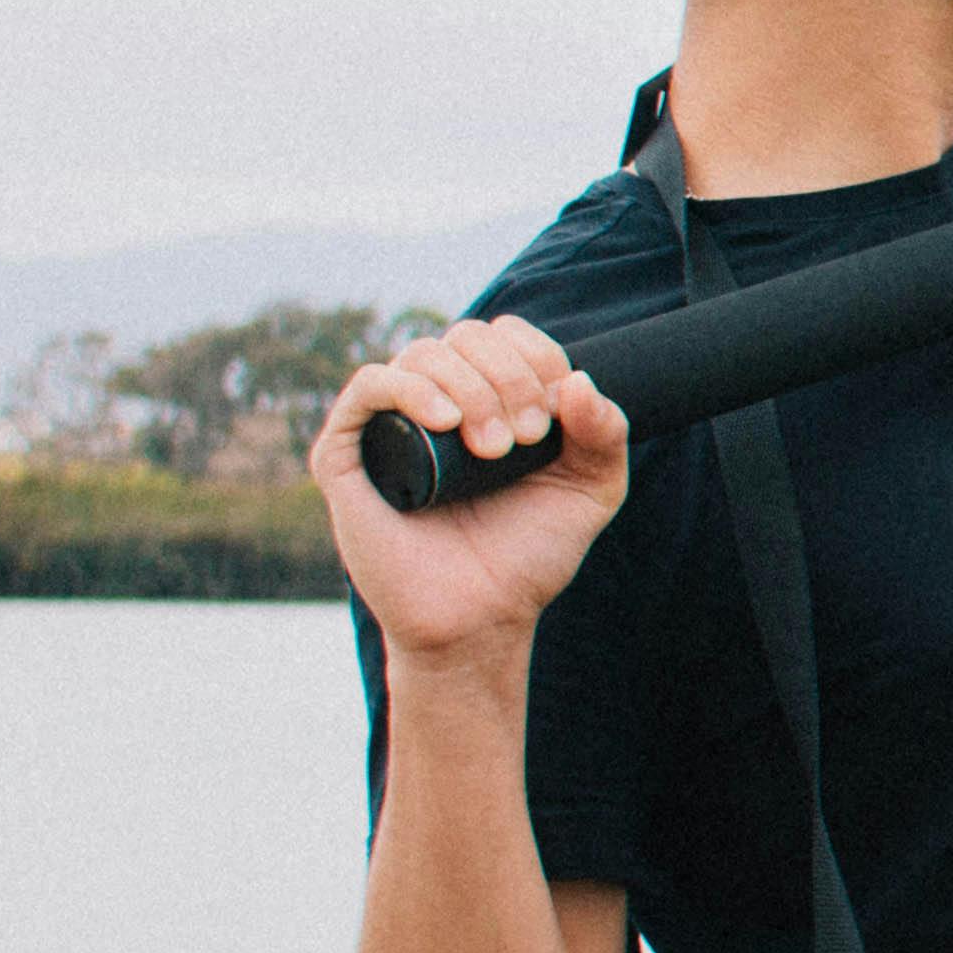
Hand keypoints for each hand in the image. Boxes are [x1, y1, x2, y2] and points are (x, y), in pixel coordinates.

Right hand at [312, 314, 629, 663]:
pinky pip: (368, 387)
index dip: (537, 357)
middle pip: (467, 338)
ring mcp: (388, 424)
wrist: (480, 617)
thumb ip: (606, 432)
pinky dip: (410, 389)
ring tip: (493, 449)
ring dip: (471, 387)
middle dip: (508, 378)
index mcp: (487, 396)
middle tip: (525, 439)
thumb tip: (579, 380)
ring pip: (423, 355)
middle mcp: (435, 400)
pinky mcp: (347, 454)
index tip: (556, 414)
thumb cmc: (529, 553)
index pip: (506, 335)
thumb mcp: (591, 490)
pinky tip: (446, 421)